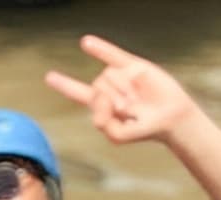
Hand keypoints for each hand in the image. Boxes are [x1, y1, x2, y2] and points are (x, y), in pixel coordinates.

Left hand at [45, 35, 199, 145]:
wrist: (171, 117)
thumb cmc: (143, 129)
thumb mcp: (118, 135)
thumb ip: (101, 122)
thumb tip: (99, 96)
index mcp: (100, 105)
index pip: (78, 92)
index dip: (64, 84)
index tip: (50, 77)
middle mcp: (108, 87)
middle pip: (97, 87)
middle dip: (114, 99)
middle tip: (130, 110)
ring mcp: (121, 75)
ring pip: (108, 76)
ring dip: (122, 89)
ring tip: (136, 99)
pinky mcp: (134, 66)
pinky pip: (113, 54)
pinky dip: (100, 48)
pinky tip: (85, 43)